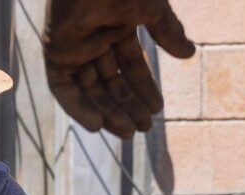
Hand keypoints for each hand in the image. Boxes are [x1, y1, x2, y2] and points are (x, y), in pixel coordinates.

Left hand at [43, 0, 194, 137]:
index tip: (158, 109)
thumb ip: (168, 32)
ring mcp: (74, 48)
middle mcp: (95, 39)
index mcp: (118, 26)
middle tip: (145, 127)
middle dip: (128, 105)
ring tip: (127, 132)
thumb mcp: (153, 11)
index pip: (132, 66)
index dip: (145, 89)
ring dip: (107, 112)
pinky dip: (78, 109)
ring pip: (90, 90)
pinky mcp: (55, 55)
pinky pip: (64, 90)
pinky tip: (98, 125)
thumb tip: (189, 54)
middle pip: (112, 82)